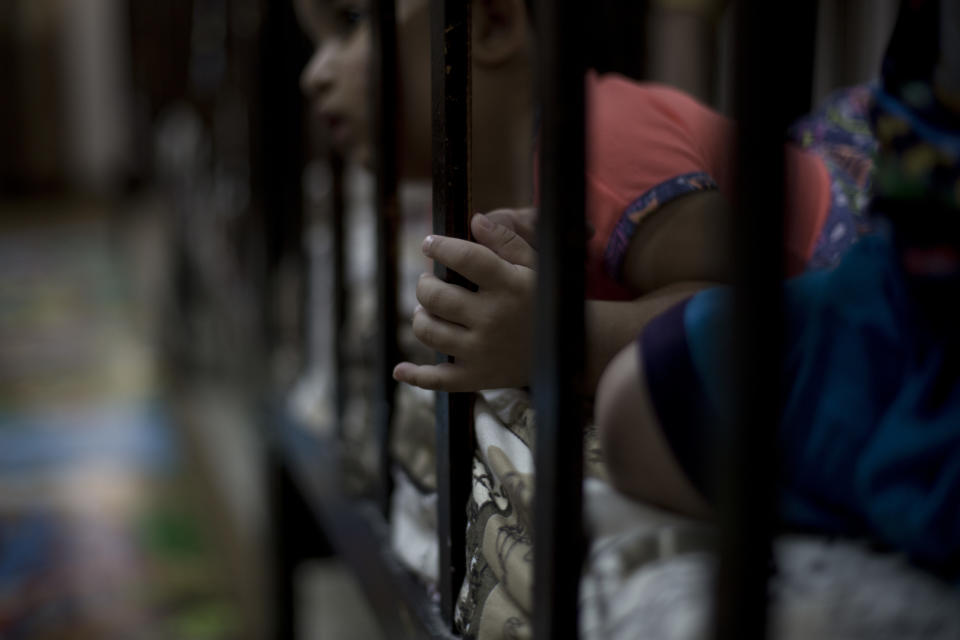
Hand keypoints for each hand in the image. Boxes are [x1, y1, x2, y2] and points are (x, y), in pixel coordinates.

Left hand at [392, 212, 536, 391]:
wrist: (569, 350)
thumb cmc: (544, 300)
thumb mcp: (534, 267)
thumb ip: (505, 241)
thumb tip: (474, 220)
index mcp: (508, 286)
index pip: (464, 258)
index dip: (440, 247)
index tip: (428, 243)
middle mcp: (492, 318)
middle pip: (434, 296)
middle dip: (423, 284)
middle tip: (428, 282)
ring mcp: (482, 351)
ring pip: (428, 330)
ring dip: (420, 316)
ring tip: (427, 310)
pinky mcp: (478, 378)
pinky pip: (438, 380)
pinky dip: (415, 376)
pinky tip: (401, 369)